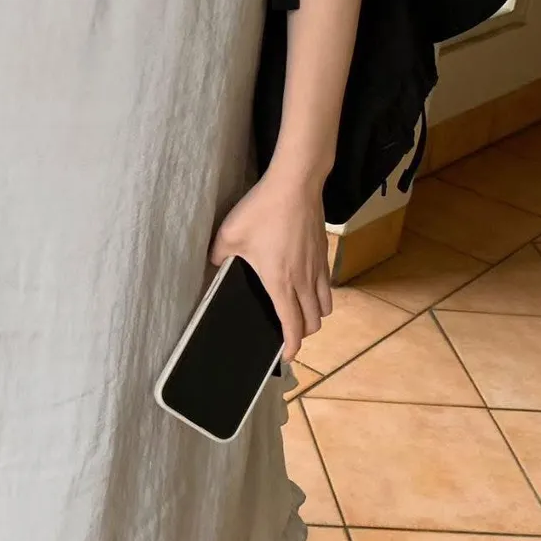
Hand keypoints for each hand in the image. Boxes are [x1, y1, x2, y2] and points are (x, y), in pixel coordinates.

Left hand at [209, 168, 333, 362]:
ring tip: (301, 312)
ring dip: (315, 314)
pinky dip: (320, 293)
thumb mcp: (229, 235)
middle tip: (290, 334)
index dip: (291, 346)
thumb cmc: (263, 210)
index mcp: (280, 283)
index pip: (292, 326)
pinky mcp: (324, 251)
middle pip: (314, 321)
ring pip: (325, 304)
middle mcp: (304, 280)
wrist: (296, 184)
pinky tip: (307, 284)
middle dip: (304, 334)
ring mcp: (318, 266)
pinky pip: (327, 283)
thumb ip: (218, 256)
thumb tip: (213, 266)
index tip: (286, 356)